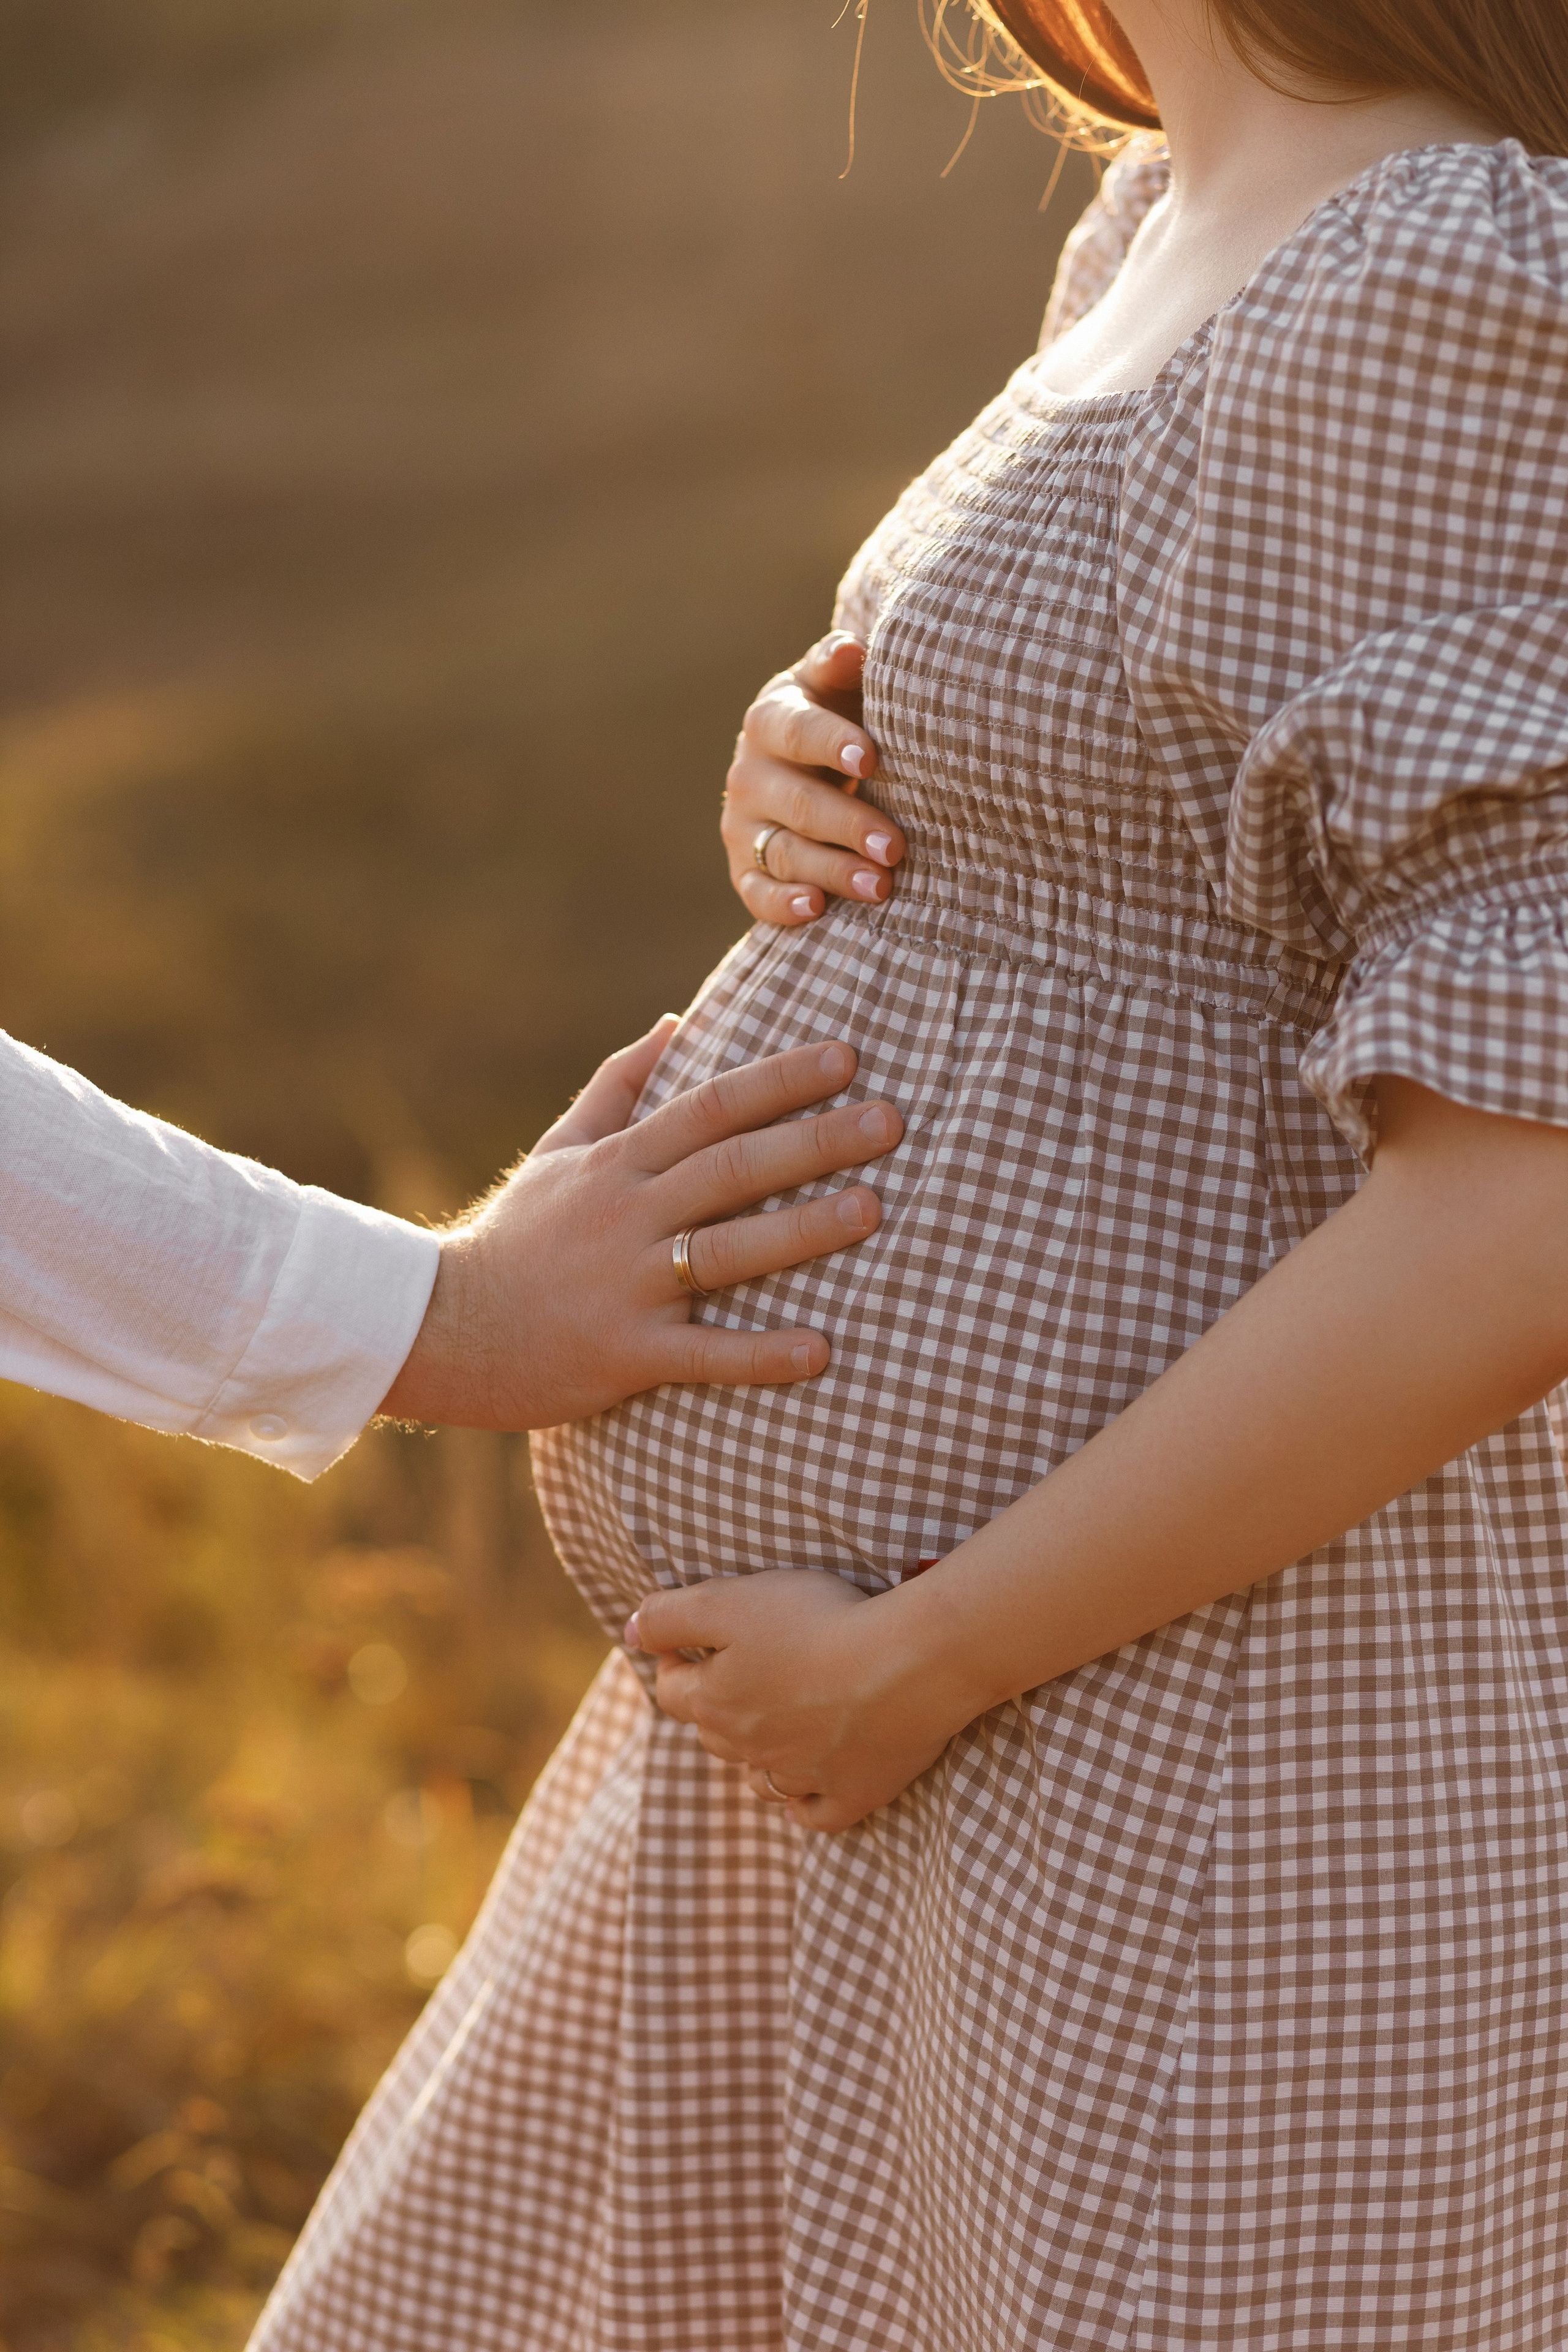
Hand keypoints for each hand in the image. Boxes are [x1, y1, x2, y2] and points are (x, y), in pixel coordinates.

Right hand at [380, 1025, 902, 1429]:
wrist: (441, 1329)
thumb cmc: (514, 1238)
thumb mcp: (559, 1151)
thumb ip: (618, 1085)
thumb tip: (676, 1019)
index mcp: (618, 1162)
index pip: (711, 1106)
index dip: (781, 1079)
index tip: (849, 1056)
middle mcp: (626, 1215)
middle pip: (733, 1167)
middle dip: (816, 1140)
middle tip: (892, 1120)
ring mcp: (627, 1285)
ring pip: (727, 1250)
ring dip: (805, 1230)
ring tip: (873, 1209)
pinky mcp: (626, 1353)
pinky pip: (705, 1354)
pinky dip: (762, 1353)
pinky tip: (821, 1351)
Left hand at [627, 1567, 961, 1831]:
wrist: (905, 1663)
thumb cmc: (816, 1622)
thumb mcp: (728, 1600)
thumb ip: (669, 1615)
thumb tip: (629, 1631)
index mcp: (716, 1703)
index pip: (670, 1691)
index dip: (676, 1662)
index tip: (693, 1643)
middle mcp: (750, 1749)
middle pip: (714, 1734)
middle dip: (718, 1704)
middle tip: (744, 1671)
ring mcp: (802, 1778)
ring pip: (760, 1777)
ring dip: (759, 1754)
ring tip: (777, 1723)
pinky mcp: (853, 1794)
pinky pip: (815, 1813)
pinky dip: (805, 1803)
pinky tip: (805, 1791)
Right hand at [722, 634, 906, 928]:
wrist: (802, 760)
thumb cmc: (837, 714)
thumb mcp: (836, 683)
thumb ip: (840, 664)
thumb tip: (851, 649)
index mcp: (771, 720)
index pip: (798, 732)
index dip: (832, 744)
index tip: (871, 760)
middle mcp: (750, 774)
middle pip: (797, 803)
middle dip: (848, 825)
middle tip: (895, 847)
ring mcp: (742, 826)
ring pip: (784, 853)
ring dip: (831, 872)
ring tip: (880, 887)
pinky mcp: (744, 869)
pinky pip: (757, 893)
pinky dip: (783, 904)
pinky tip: (817, 909)